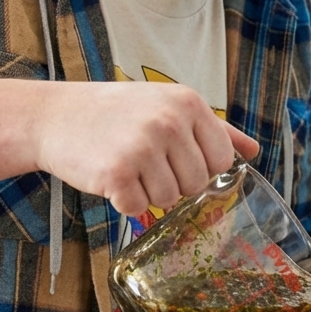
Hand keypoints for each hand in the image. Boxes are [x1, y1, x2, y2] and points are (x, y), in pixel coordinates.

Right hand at [35, 81, 258, 215]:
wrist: (56, 116)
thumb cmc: (117, 114)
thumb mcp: (168, 106)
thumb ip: (215, 130)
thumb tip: (254, 151)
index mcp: (188, 103)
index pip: (221, 160)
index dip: (200, 168)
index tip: (175, 157)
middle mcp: (168, 121)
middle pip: (196, 183)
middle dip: (173, 182)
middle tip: (144, 161)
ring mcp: (142, 146)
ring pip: (169, 200)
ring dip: (147, 193)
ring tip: (127, 166)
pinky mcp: (117, 172)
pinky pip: (137, 208)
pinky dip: (123, 201)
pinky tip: (110, 177)